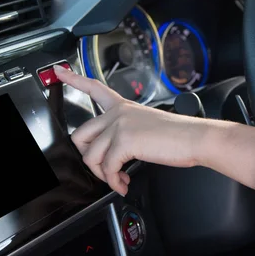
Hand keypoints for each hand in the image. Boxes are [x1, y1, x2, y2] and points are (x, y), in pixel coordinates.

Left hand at [54, 65, 208, 195]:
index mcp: (124, 106)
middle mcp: (119, 113)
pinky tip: (124, 183)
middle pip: (80, 135)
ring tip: (118, 179)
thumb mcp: (147, 126)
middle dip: (88, 158)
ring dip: (103, 174)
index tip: (59, 72)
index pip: (94, 88)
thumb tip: (113, 155)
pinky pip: (107, 168)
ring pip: (91, 156)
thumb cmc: (178, 136)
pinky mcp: (124, 141)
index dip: (73, 79)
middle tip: (103, 167)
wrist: (195, 139)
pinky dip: (114, 181)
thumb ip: (126, 133)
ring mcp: (120, 125)